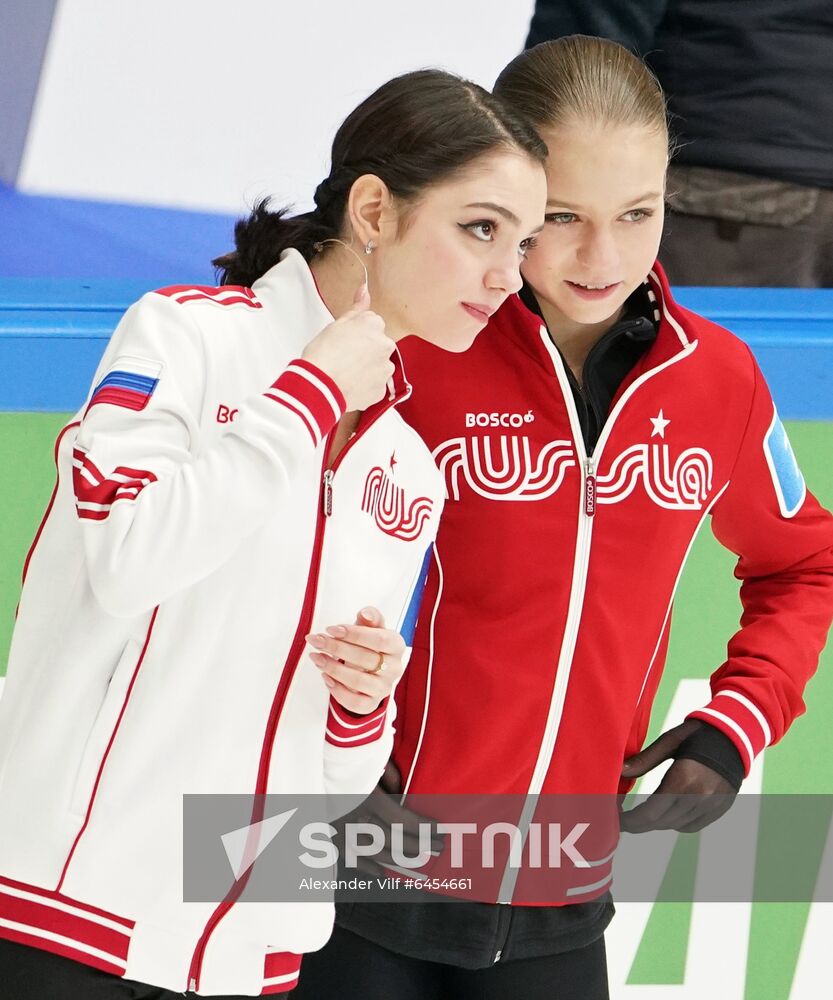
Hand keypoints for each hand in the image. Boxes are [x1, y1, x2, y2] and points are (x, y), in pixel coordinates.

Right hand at [301, 282, 394, 410]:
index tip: (345, 341)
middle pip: (377, 345)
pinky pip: (375, 385)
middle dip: (365, 350)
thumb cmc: (324, 353)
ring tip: (346, 373)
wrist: (320, 386)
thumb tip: (365, 289)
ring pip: (378, 366)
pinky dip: (365, 386)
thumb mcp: (337, 324)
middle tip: (344, 357)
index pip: (372, 324)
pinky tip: (349, 385)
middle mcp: (386, 345)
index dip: (357, 333)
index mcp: (375, 325)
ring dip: (367, 368)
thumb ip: (356, 308)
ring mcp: (385, 369)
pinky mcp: (381, 390)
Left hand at [306, 606, 405, 713]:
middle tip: (316, 640)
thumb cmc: (368, 645)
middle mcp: (394, 668)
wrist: (371, 670)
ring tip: (317, 657)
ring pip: (359, 681)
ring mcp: (384, 687)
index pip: (379, 639)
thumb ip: (369, 618)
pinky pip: (356, 703)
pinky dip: (338, 692)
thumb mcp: (370, 628)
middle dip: (337, 648)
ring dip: (333, 668)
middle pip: (366, 659)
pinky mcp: (372, 703)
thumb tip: (365, 613)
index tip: (331, 629)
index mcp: (396, 645)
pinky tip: (326, 677)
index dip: (354, 634)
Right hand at [335, 759, 443, 876]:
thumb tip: (407, 796)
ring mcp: (343, 829)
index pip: (402, 821)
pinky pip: (350, 857)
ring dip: (399, 860)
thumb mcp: (376, 760)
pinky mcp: (332, 834)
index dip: (423, 829)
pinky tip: (383, 872)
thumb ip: (393, 779)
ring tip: (419, 861)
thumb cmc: (352, 756)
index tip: (439, 832)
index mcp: (368, 797)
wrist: (318, 759)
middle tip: (438, 848)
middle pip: (392, 840)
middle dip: (419, 846)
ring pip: (375, 853)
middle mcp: (355, 816)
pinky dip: (366, 867)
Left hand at [619, 720, 737, 832]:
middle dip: (638, 824)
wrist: (734, 737)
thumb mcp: (669, 742)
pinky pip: (691, 826)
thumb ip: (644, 760)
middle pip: (660, 822)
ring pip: (675, 826)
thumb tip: (620, 772)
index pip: (650, 812)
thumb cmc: (696, 735)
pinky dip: (675, 824)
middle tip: (622, 821)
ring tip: (641, 816)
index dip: (630, 820)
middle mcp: (698, 796)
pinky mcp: (719, 810)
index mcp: (683, 778)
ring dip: (656, 823)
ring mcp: (711, 806)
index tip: (617, 820)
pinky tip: (666, 814)